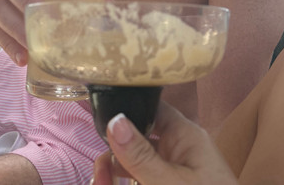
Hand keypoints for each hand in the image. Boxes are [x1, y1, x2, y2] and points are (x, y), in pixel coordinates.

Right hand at [93, 102, 237, 184]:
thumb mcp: (169, 182)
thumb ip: (140, 154)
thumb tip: (114, 119)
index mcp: (185, 135)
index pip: (152, 106)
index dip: (126, 108)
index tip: (100, 121)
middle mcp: (177, 147)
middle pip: (135, 137)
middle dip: (112, 155)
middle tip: (98, 178)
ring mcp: (173, 169)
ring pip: (132, 162)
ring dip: (112, 173)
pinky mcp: (167, 183)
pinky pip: (140, 177)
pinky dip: (125, 180)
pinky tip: (109, 184)